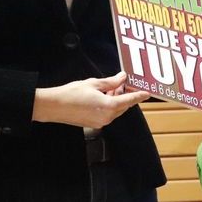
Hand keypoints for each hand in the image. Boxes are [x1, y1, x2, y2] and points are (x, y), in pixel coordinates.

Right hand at [32, 71, 150, 127]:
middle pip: (123, 106)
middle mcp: (107, 117)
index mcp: (109, 106)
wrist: (54, 107)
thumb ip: (110, 82)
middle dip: (125, 95)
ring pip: (115, 110)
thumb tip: (122, 78)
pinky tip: (103, 96)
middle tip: (124, 83)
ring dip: (116, 100)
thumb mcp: (93, 84)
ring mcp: (101, 122)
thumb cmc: (71, 94)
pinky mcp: (94, 123)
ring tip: (112, 87)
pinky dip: (109, 105)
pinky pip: (107, 114)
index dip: (139, 95)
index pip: (129, 100)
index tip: (147, 93)